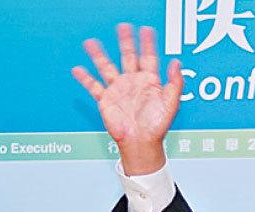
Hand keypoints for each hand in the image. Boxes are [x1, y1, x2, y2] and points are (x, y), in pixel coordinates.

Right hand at [72, 23, 183, 174]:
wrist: (141, 143)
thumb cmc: (157, 127)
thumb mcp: (171, 104)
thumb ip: (175, 83)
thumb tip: (177, 63)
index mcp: (150, 83)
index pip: (148, 58)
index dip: (147, 44)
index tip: (146, 30)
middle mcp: (133, 83)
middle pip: (128, 57)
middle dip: (125, 42)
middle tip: (123, 27)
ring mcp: (119, 90)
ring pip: (106, 67)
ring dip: (99, 55)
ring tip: (91, 42)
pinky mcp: (106, 100)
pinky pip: (93, 86)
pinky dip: (85, 78)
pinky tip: (77, 69)